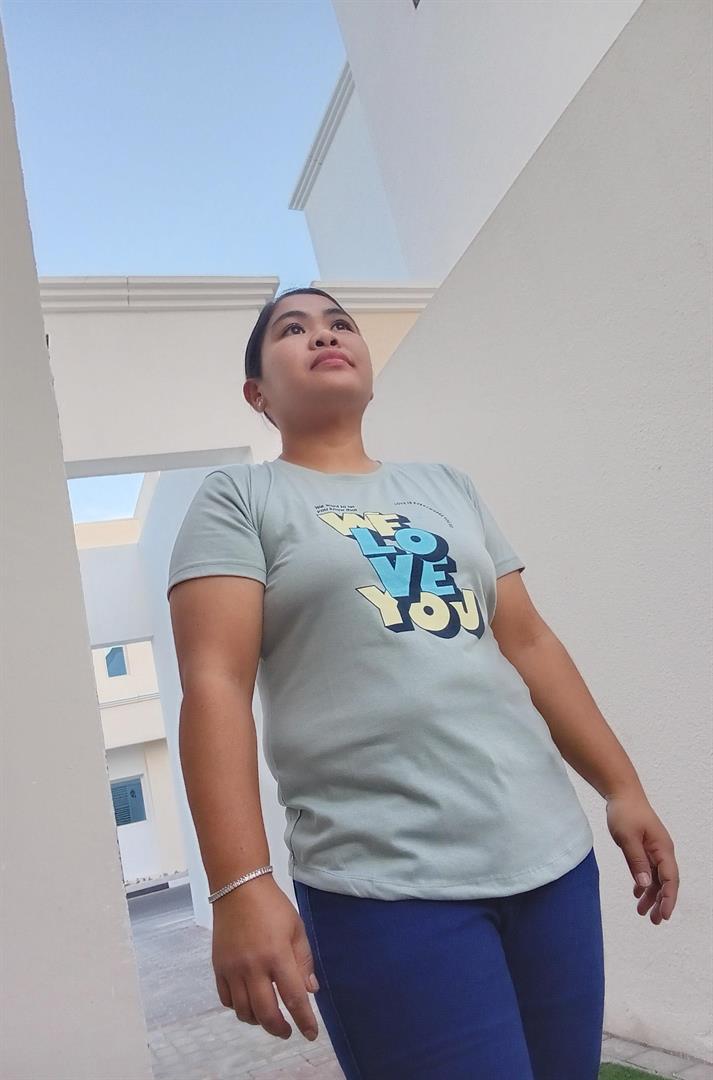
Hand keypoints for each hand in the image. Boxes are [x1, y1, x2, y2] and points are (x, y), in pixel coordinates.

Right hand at [211, 874, 320, 1040]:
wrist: (238, 887)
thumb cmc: (272, 905)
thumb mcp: (296, 928)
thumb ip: (304, 961)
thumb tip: (310, 991)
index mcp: (277, 955)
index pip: (294, 998)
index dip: (304, 1021)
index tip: (311, 1034)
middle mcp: (253, 967)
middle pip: (266, 1013)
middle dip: (279, 1029)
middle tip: (288, 1031)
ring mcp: (232, 969)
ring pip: (244, 1011)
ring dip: (258, 1021)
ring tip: (268, 1016)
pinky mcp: (218, 967)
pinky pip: (226, 1000)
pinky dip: (239, 1008)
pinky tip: (248, 1003)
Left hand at [605, 788, 678, 922]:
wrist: (621, 794)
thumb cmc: (625, 812)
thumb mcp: (627, 838)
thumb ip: (636, 861)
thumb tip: (646, 884)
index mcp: (662, 848)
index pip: (670, 878)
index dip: (669, 898)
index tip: (663, 915)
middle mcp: (662, 851)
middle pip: (666, 881)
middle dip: (661, 902)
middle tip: (654, 921)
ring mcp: (655, 849)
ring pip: (657, 878)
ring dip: (651, 895)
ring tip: (642, 912)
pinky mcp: (646, 848)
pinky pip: (648, 870)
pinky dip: (644, 883)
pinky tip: (637, 893)